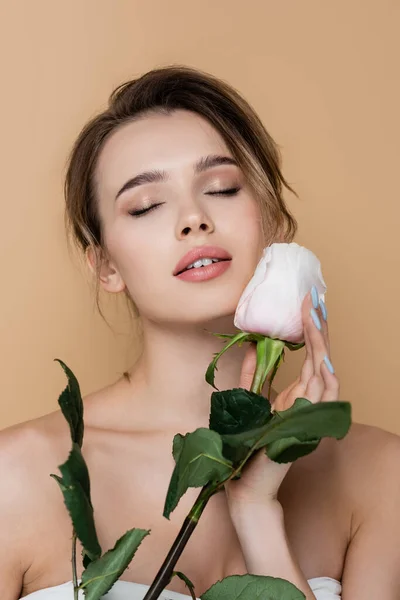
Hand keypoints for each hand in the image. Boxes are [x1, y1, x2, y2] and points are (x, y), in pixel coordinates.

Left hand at [225, 289, 339, 511]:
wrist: (244, 484)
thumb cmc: (247, 445)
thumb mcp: (249, 399)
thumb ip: (254, 373)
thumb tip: (253, 343)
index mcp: (297, 395)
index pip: (310, 357)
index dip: (310, 331)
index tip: (304, 305)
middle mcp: (308, 400)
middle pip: (321, 357)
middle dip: (318, 327)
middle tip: (312, 299)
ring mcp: (310, 411)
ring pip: (326, 370)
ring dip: (321, 341)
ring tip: (313, 314)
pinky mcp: (307, 423)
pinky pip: (324, 394)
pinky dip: (326, 372)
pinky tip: (321, 352)